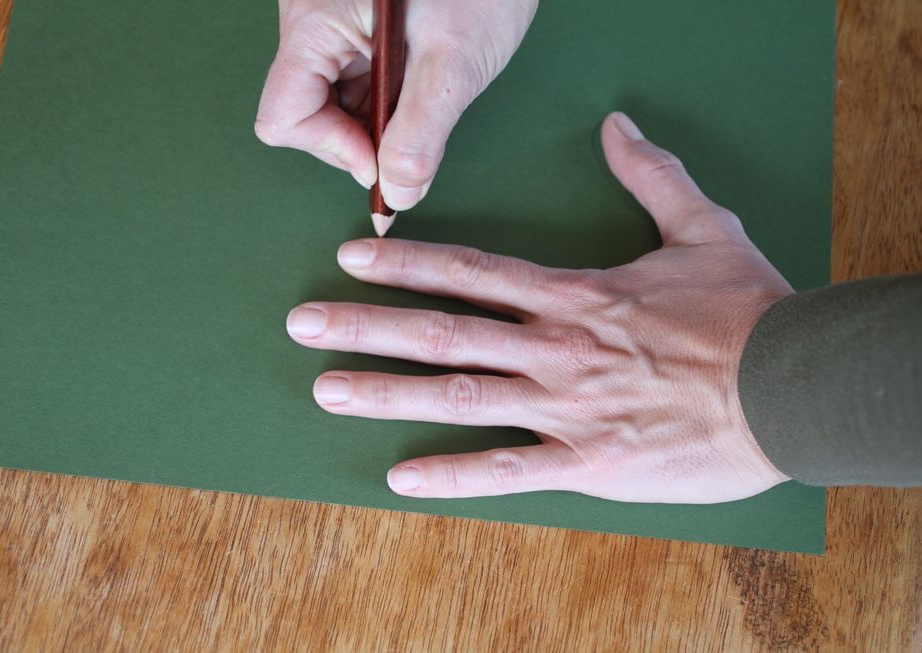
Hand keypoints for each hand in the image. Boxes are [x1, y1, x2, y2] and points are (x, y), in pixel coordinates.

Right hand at [255, 0, 537, 209]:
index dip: (334, 149)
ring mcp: (331, 24)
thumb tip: (398, 192)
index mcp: (316, 20)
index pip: (284, 116)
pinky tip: (417, 87)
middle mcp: (311, 20)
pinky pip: (352, 82)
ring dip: (374, 122)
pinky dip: (384, 102)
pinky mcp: (354, 28)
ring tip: (423, 98)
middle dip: (359, 139)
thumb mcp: (453, 63)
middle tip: (414, 134)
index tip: (385, 158)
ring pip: (330, 102)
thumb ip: (421, 134)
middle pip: (305, 113)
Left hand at [286, 112, 792, 502]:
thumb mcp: (705, 226)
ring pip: (461, 396)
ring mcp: (568, 405)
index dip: (406, 263)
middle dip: (367, 325)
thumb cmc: (748, 309)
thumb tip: (618, 123)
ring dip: (388, 393)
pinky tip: (400, 477)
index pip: (472, 271)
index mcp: (575, 293)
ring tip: (326, 390)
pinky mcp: (590, 462)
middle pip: (445, 331)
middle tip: (302, 324)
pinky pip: (510, 470)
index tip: (350, 257)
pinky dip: (454, 476)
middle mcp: (556, 346)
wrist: (793, 385)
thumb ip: (651, 175)